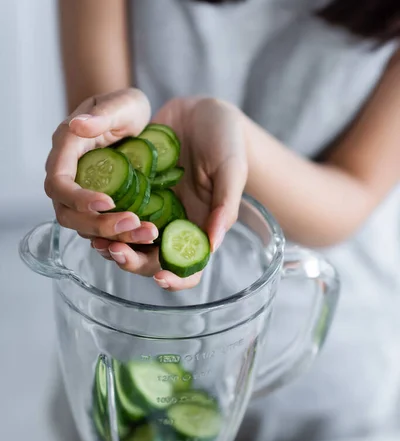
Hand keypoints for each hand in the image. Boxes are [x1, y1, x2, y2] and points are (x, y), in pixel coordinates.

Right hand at [45, 88, 155, 242]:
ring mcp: (81, 194)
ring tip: (147, 233)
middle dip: (98, 224)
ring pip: (85, 228)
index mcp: (66, 148)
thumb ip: (103, 114)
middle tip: (133, 224)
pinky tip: (147, 237)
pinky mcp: (96, 207)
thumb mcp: (124, 104)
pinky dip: (122, 238)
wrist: (134, 120)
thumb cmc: (127, 108)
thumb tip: (77, 125)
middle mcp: (68, 175)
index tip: (109, 202)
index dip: (78, 198)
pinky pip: (102, 230)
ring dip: (114, 236)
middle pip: (68, 214)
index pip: (59, 183)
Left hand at [45, 92, 247, 290]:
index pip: (188, 269)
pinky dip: (102, 215)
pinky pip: (114, 210)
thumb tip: (213, 244)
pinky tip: (92, 210)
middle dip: (131, 261)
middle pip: (149, 261)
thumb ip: (224, 206)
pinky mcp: (132, 191)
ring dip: (112, 244)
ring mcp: (150, 210)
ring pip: (126, 240)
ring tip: (97, 236)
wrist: (202, 111)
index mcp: (197, 228)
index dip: (175, 280)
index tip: (160, 277)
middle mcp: (171, 225)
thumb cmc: (226, 141)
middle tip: (116, 249)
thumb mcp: (230, 170)